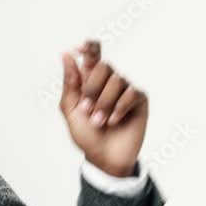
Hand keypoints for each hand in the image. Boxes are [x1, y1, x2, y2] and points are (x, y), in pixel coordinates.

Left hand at [59, 40, 148, 176]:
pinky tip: (114, 121)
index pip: (93, 54)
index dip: (89, 47)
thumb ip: (70, 83)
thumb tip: (66, 55)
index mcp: (90, 80)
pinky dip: (119, 108)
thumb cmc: (87, 135)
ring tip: (100, 122)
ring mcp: (125, 90)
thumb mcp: (71, 110)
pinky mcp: (139, 101)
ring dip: (104, 103)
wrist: (104, 158)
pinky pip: (131, 93)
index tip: (80, 49)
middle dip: (92, 89)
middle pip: (103, 65)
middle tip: (87, 110)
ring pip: (117, 80)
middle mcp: (109, 81)